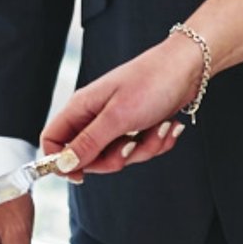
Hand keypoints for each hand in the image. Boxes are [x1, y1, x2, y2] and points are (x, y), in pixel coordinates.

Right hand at [41, 39, 194, 180]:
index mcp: (81, 108)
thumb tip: (62, 165)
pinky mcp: (137, 126)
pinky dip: (156, 141)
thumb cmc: (152, 83)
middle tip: (131, 145)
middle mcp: (95, 115)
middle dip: (114, 158)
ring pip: (119, 155)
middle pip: (88, 156)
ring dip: (144, 148)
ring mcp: (117, 122)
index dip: (60, 162)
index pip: (53, 140)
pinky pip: (140, 149)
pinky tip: (168, 125)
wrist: (189, 67)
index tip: (79, 176)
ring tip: (158, 126)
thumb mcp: (118, 117)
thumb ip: (88, 143)